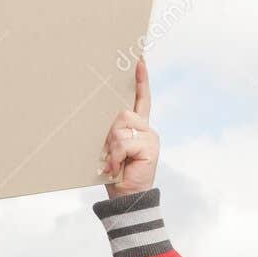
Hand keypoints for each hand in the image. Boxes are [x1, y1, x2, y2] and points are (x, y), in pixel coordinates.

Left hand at [99, 55, 158, 196]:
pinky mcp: (150, 146)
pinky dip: (116, 156)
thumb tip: (111, 121)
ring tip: (112, 163)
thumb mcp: (110, 148)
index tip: (138, 59)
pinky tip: (117, 167)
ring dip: (111, 147)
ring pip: (121, 127)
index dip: (140, 80)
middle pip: (122, 112)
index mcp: (137, 127)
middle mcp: (146, 128)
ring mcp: (150, 137)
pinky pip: (124, 142)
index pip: (141, 98)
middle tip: (107, 153)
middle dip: (110, 132)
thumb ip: (113, 132)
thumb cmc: (115, 172)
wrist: (126, 196)